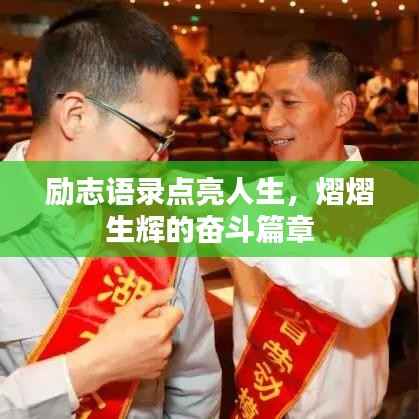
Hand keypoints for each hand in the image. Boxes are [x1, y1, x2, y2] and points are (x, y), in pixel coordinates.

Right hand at [67, 288, 182, 396]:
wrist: (98, 363)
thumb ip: (155, 299)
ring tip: (135, 339)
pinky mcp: (155, 372)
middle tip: (138, 326)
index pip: (177, 312)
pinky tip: (136, 351)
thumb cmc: (113, 335)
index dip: (164, 309)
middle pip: (170, 327)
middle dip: (158, 323)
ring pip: (164, 341)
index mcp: (162, 330)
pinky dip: (151, 352)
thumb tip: (171, 292)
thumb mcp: (132, 310)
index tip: (149, 314)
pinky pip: (159, 356)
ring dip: (155, 338)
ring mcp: (162, 362)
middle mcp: (166, 347)